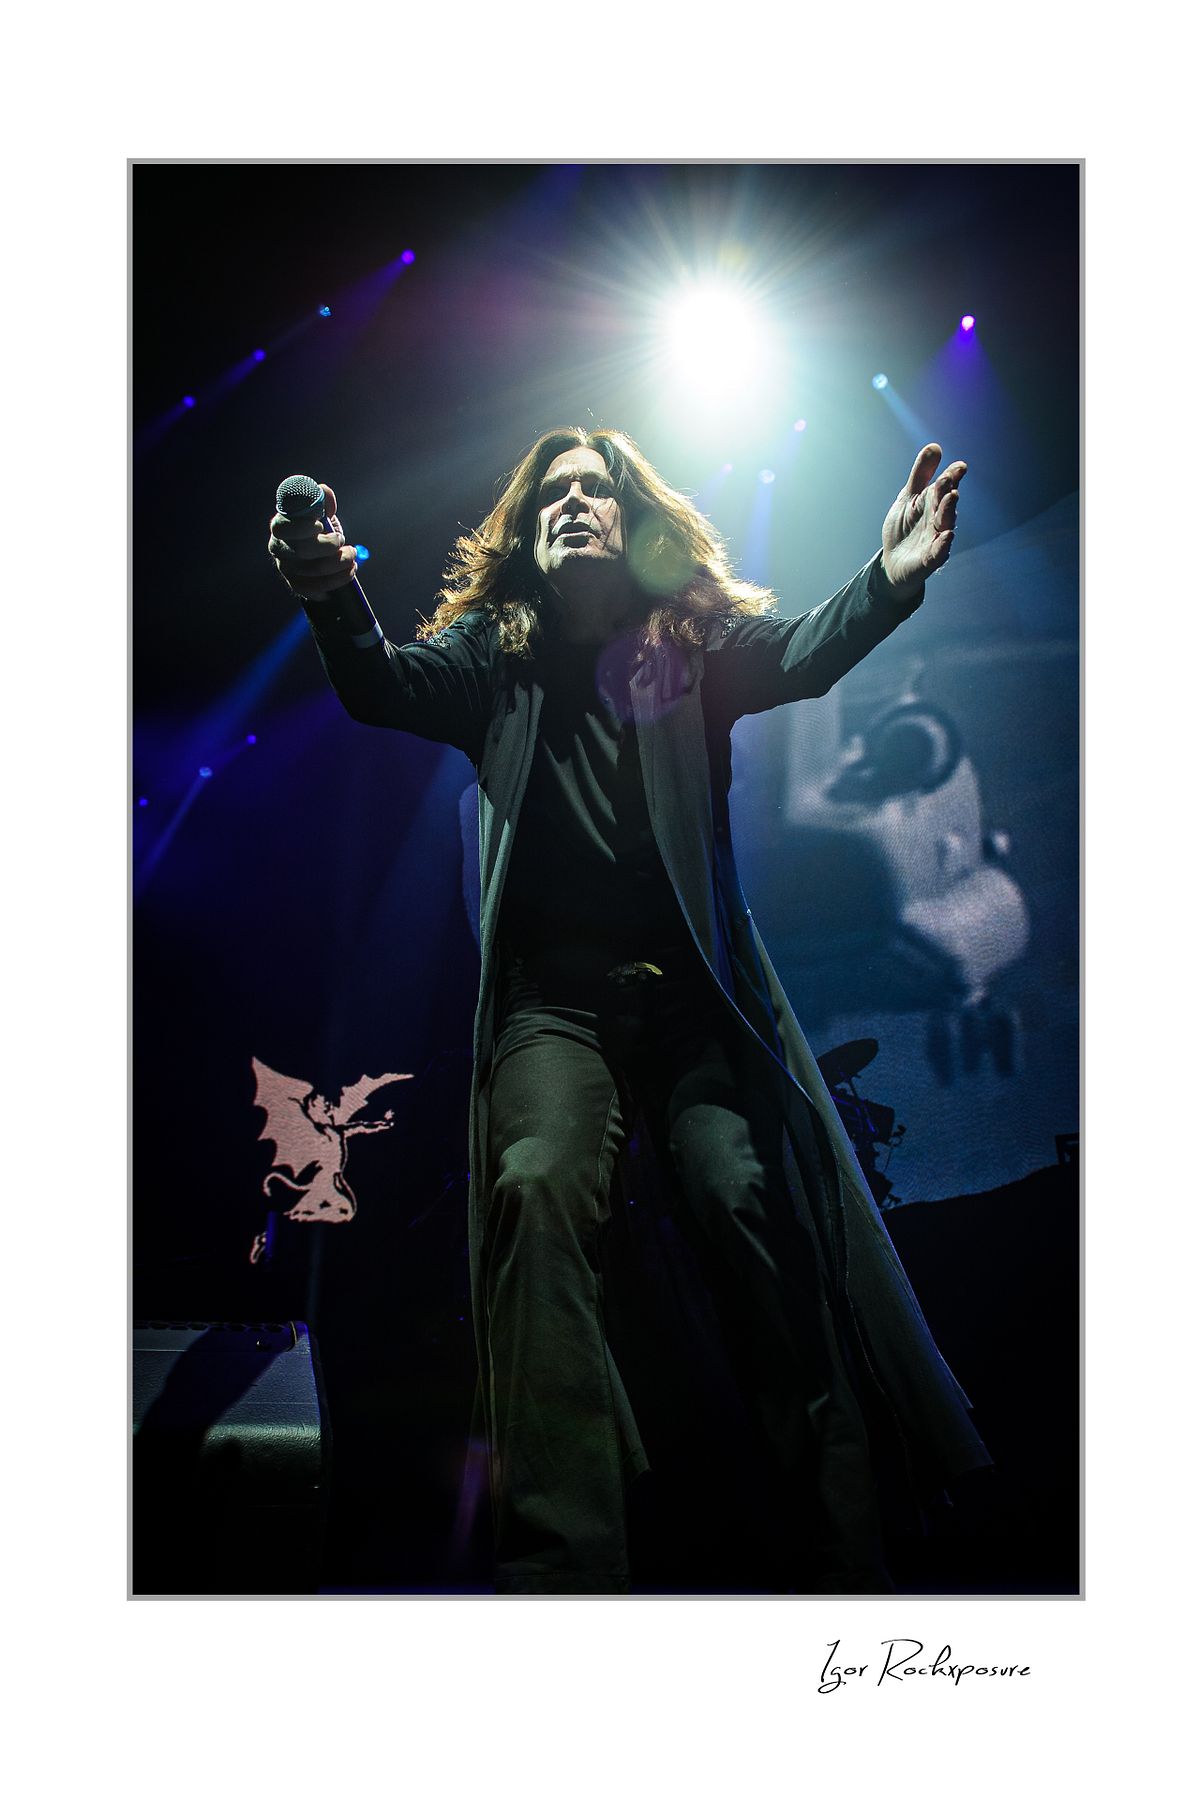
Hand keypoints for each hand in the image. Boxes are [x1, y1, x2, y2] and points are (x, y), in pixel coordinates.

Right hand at [267, 482, 358, 597]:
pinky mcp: (296, 585)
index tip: (321, 526)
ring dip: (340, 563)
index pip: (283, 528)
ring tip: (352, 556)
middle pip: (303, 552)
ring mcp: (286, 568)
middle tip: (343, 541)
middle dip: (330, 546)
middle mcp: (278, 548)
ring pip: (314, 571)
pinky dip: (337, 581)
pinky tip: (348, 572)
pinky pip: (316, 588)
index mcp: (280, 526)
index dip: (303, 527)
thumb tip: (325, 493)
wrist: (316, 551)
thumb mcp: (319, 510)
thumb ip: (321, 499)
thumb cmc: (316, 526)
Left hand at [880, 444, 966, 600]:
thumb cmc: (904, 527)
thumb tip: (935, 446)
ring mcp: (936, 538)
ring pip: (946, 524)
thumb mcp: (908, 497)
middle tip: (949, 480)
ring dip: (949, 511)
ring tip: (952, 498)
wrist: (893, 561)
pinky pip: (940, 551)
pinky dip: (944, 544)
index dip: (952, 476)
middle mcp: (938, 518)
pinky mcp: (930, 559)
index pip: (945, 486)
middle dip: (948, 491)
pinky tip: (947, 535)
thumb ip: (920, 474)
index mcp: (932, 502)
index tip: (959, 466)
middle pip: (945, 503)